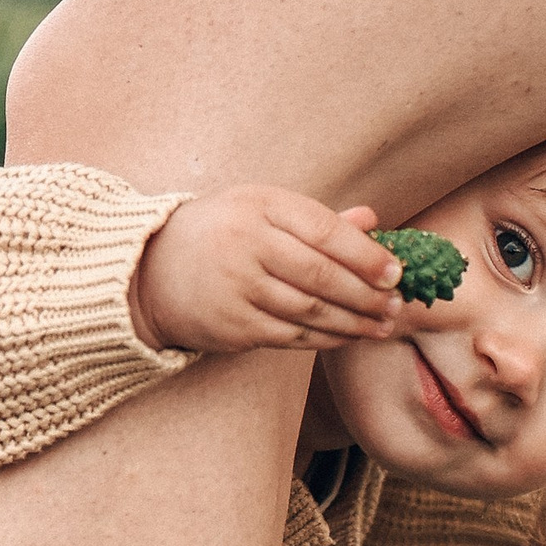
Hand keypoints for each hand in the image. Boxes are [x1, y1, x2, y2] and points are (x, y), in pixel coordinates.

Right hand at [131, 187, 403, 354]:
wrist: (147, 272)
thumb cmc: (218, 234)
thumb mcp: (260, 210)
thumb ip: (315, 219)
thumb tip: (372, 223)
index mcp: (258, 206)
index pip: (323, 231)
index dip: (365, 254)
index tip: (395, 271)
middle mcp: (246, 245)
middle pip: (321, 276)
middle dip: (367, 294)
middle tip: (397, 305)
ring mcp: (237, 289)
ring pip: (310, 311)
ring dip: (354, 322)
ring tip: (383, 325)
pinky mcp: (233, 327)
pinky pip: (291, 336)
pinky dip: (326, 338)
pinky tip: (348, 336)